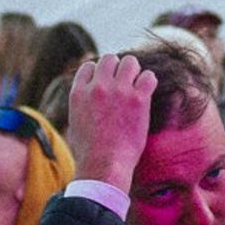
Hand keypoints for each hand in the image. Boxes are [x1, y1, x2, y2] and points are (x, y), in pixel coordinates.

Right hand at [69, 52, 156, 192]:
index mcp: (78, 93)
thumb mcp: (75, 123)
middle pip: (109, 59)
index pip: (89, 66)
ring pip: (130, 62)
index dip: (99, 73)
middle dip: (117, 69)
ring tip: (135, 87)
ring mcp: (118, 91)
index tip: (106, 83)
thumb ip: (81, 104)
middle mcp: (97, 87)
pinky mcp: (138, 99)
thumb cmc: (89, 152)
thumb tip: (88, 98)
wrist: (104, 166)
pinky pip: (148, 76)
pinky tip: (146, 93)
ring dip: (134, 72)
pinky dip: (149, 82)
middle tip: (123, 84)